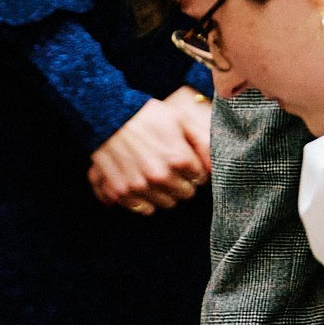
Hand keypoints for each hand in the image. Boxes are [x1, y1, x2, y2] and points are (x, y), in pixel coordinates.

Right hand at [87, 85, 212, 213]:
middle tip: (173, 170)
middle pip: (185, 194)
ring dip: (165, 193)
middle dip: (183, 183)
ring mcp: (140, 186)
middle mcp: (160, 176)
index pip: (200, 179)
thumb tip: (214, 166)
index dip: (195, 170)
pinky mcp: (122, 193)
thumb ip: (202, 142)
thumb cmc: (147, 115)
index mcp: (178, 158)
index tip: (187, 163)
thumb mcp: (180, 120)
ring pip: (167, 204)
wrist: (109, 117)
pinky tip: (144, 186)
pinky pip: (143, 209)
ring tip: (157, 177)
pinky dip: (145, 201)